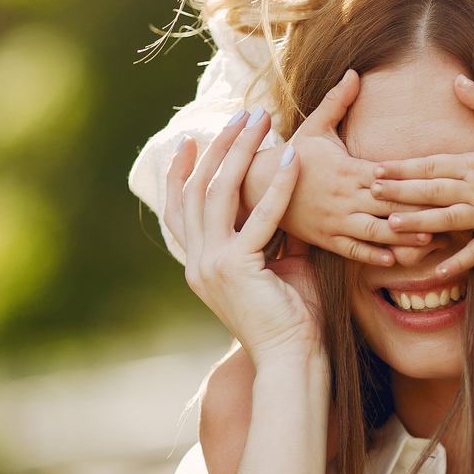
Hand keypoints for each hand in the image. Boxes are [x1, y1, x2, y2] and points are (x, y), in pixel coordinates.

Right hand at [163, 110, 321, 365]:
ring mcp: (212, 265)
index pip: (180, 208)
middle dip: (220, 147)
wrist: (291, 360)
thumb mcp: (279, 267)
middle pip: (198, 190)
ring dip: (243, 153)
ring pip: (220, 194)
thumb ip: (275, 234)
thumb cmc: (292, 319)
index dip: (182, 172)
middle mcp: (198, 262)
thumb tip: (287, 200)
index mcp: (200, 264)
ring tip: (264, 121)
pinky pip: (258, 218)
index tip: (190, 139)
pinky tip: (292, 158)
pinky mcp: (237, 268)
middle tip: (243, 114)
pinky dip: (276, 186)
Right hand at [268, 70, 428, 266]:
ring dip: (403, 238)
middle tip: (452, 215)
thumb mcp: (314, 126)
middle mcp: (345, 197)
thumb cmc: (292, 155)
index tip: (442, 181)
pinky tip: (394, 261)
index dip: (413, 180)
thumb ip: (337, 101)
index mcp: (348, 170)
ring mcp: (336, 221)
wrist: (257, 187)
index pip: (388, 176)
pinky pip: (352, 251)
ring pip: (375, 233)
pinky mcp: (327, 239)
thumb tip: (355, 72)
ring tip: (430, 241)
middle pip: (389, 206)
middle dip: (420, 211)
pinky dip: (372, 256)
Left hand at [371, 75, 473, 277]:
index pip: (433, 164)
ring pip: (449, 221)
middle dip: (400, 193)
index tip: (376, 168)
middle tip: (370, 194)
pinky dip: (460, 261)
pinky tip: (437, 270)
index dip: (403, 167)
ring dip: (418, 224)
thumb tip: (456, 79)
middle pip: (433, 192)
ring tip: (390, 227)